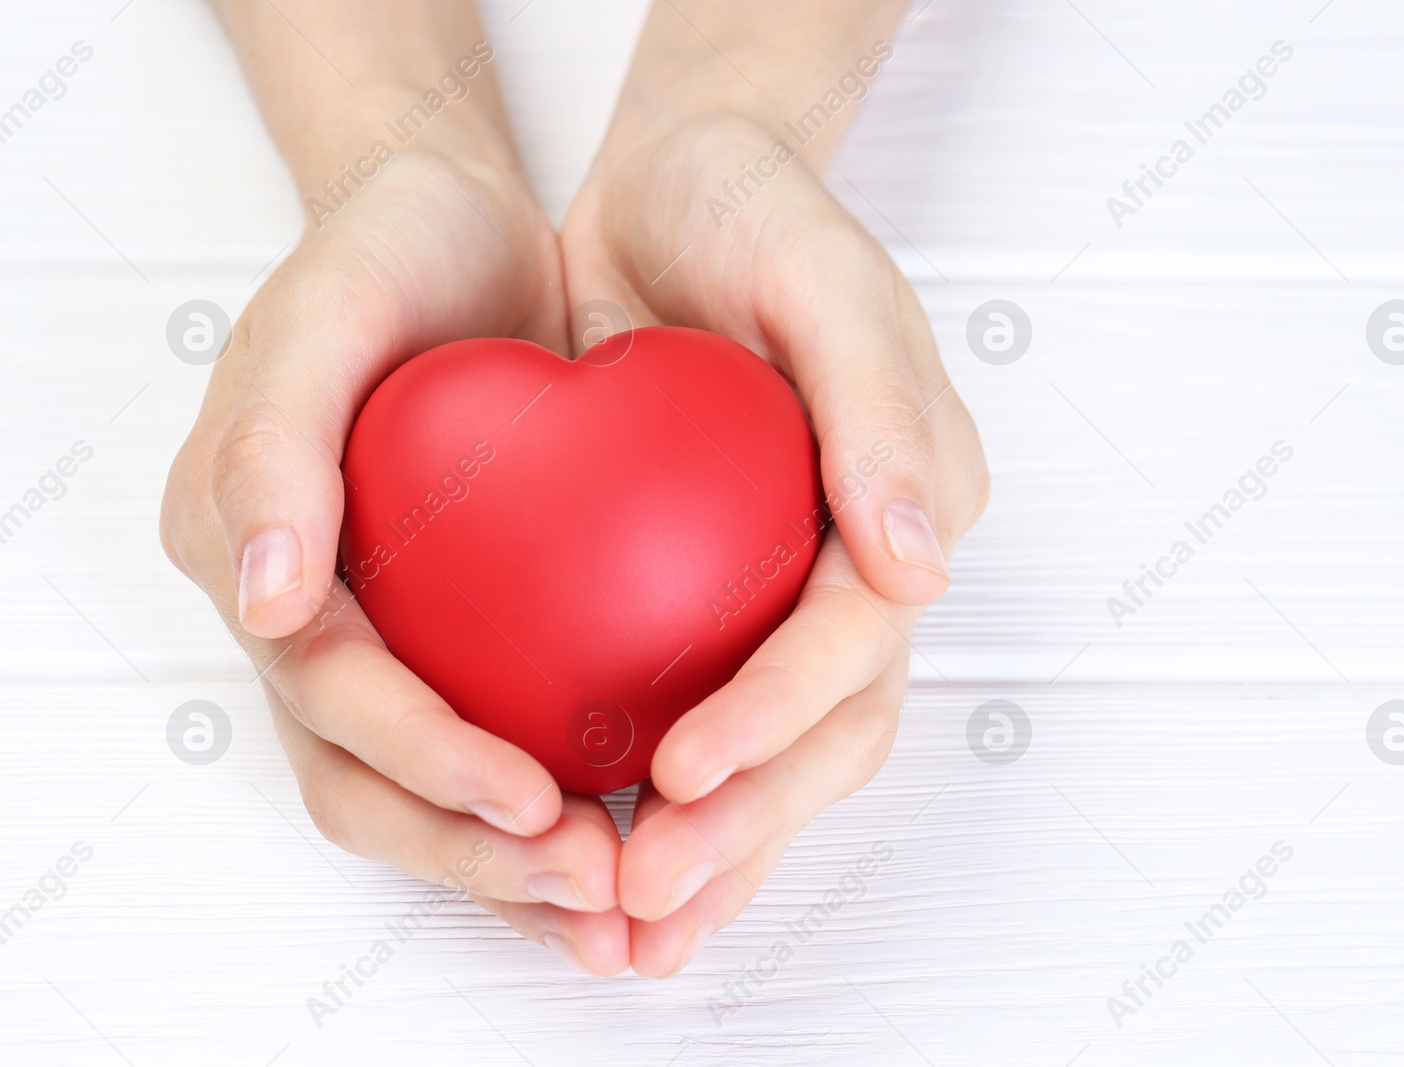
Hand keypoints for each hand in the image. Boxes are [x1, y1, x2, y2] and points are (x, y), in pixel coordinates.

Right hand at [161, 147, 629, 974]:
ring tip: (621, 904)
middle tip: (592, 887)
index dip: (424, 762)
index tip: (530, 800)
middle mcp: (308, 614)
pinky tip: (637, 836)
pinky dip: (551, 806)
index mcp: (252, 554)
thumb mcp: (328, 308)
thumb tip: (265, 602)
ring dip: (514, 865)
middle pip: (370, 785)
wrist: (459, 226)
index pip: (331, 697)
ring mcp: (381, 631)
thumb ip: (275, 446)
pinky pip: (496, 739)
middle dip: (472, 854)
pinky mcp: (455, 630)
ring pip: (427, 794)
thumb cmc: (390, 246)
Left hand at [561, 111, 988, 975]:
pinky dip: (666, 803)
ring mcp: (788, 593)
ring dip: (716, 853)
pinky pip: (701, 717)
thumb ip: (881, 411)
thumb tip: (923, 570)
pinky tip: (604, 867)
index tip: (689, 771)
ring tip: (631, 933)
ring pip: (776, 755)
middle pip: (829, 730)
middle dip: (747, 825)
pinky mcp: (714, 603)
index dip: (780, 713)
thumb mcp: (822, 274)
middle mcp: (863, 569)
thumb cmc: (755, 211)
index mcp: (912, 504)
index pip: (858, 635)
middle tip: (647, 893)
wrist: (674, 193)